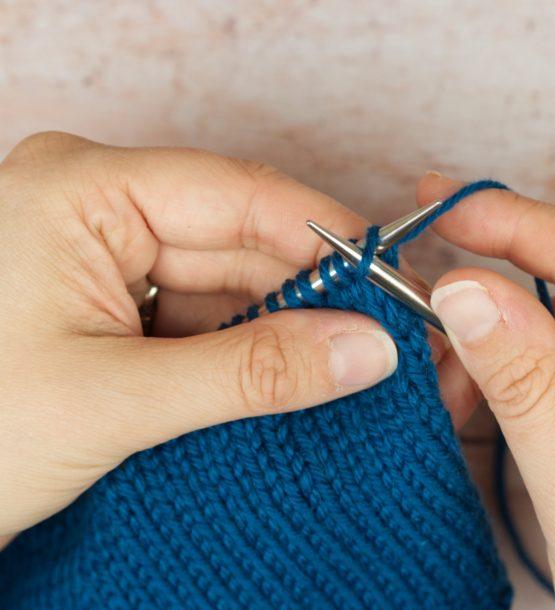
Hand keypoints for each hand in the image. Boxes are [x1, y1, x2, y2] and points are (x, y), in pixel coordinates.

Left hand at [0, 132, 405, 545]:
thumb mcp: (117, 400)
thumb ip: (252, 372)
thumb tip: (369, 350)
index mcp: (82, 189)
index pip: (238, 195)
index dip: (327, 239)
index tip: (395, 284)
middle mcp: (100, 209)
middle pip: (242, 242)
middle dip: (316, 297)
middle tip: (387, 345)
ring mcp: (110, 261)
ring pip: (231, 287)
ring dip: (288, 332)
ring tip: (353, 372)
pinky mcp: (120, 311)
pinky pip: (208, 321)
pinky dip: (252, 354)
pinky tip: (296, 383)